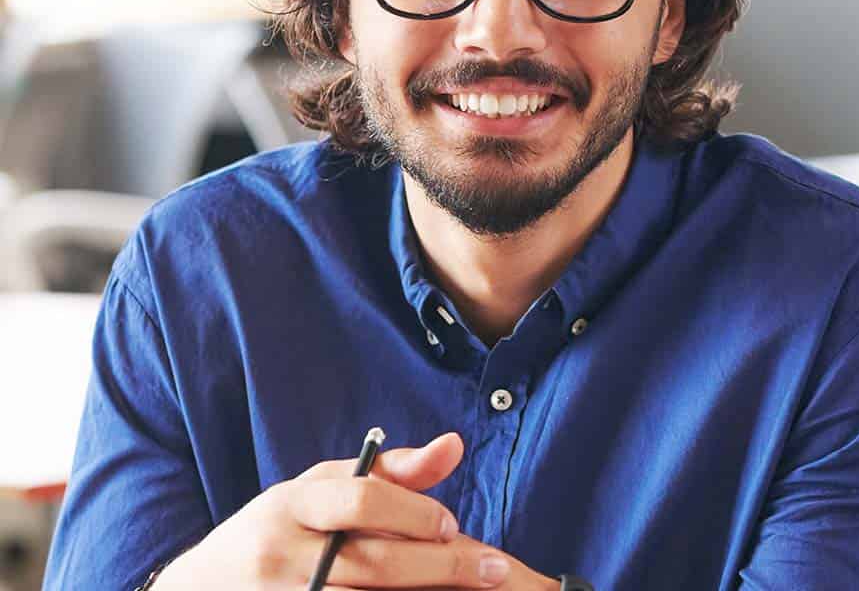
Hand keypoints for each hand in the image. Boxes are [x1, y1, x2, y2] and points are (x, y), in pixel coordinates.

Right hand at [153, 431, 556, 588]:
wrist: (201, 585)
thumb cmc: (281, 525)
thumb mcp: (324, 485)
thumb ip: (392, 471)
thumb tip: (456, 445)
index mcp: (295, 502)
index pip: (361, 500)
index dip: (413, 513)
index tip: (453, 525)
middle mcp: (283, 552)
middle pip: (372, 563)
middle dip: (439, 568)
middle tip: (494, 570)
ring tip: (467, 587)